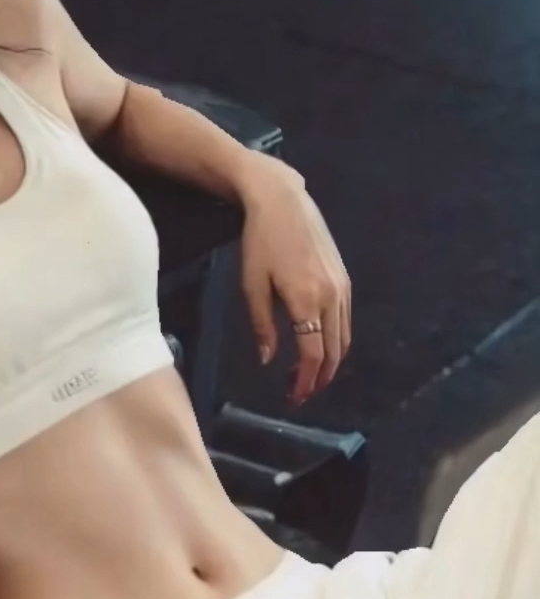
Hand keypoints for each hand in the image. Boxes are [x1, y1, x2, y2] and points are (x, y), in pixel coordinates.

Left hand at [237, 154, 351, 405]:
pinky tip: (319, 345)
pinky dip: (336, 341)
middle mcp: (332, 298)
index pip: (312, 355)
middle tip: (300, 394)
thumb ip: (262, 325)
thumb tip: (269, 360)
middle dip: (319, 378)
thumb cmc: (260, 242)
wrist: (282, 201)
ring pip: (343, 338)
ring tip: (309, 376)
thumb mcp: (251, 284)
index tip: (294, 397)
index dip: (305, 382)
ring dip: (329, 363)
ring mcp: (342, 288)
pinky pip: (345, 320)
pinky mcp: (345, 278)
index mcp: (306, 301)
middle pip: (333, 352)